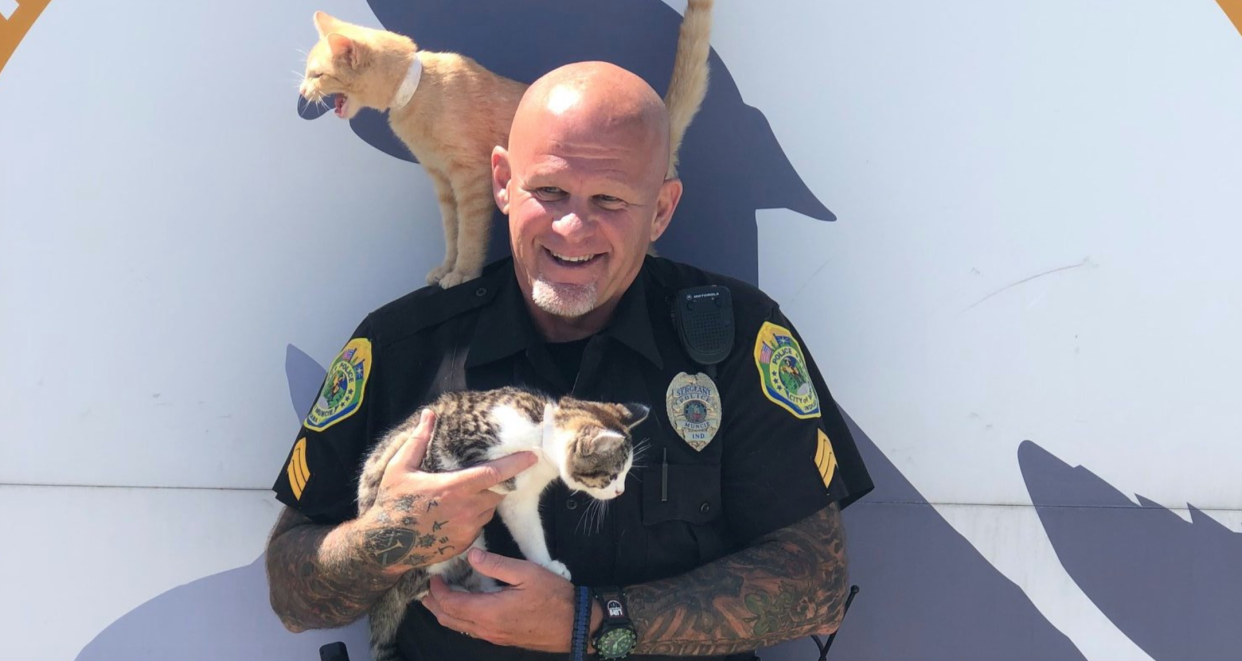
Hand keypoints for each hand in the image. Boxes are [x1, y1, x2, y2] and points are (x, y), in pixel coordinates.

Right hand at [359, 410, 537, 573]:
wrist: (385, 546)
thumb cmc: (392, 503)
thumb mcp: (400, 467)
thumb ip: (419, 440)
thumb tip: (429, 414)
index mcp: (455, 487)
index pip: (496, 473)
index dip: (516, 464)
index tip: (532, 456)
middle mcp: (467, 509)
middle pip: (498, 491)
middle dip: (499, 481)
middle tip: (492, 473)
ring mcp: (468, 529)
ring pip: (490, 509)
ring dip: (485, 499)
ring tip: (466, 494)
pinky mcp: (465, 544)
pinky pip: (479, 526)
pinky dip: (474, 516)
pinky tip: (456, 513)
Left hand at [423, 548, 601, 651]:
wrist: (575, 625)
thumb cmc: (554, 597)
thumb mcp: (526, 573)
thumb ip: (496, 564)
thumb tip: (471, 556)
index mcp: (489, 612)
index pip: (450, 604)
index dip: (437, 591)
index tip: (434, 577)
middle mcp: (486, 629)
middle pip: (449, 619)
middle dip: (434, 604)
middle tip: (428, 589)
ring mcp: (494, 636)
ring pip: (459, 627)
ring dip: (446, 612)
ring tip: (440, 597)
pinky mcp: (502, 638)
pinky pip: (472, 630)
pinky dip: (460, 618)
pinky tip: (466, 606)